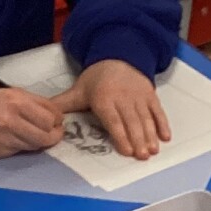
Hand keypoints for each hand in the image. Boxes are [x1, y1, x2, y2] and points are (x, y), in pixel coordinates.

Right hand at [0, 78, 65, 156]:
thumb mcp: (10, 91)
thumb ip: (32, 102)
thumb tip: (53, 113)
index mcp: (16, 101)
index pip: (49, 115)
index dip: (58, 119)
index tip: (58, 119)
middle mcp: (12, 121)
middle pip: (46, 134)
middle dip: (55, 134)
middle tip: (55, 131)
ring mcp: (7, 138)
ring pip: (36, 145)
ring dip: (42, 141)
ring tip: (41, 135)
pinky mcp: (2, 151)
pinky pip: (23, 150)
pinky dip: (27, 146)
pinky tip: (24, 139)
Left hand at [53, 60, 170, 159]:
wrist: (117, 54)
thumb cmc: (96, 79)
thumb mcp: (78, 90)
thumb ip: (63, 105)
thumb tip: (45, 118)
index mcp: (104, 98)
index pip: (113, 120)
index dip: (120, 136)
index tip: (126, 151)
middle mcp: (123, 96)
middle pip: (132, 121)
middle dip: (138, 139)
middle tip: (142, 157)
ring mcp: (138, 95)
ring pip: (145, 118)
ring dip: (150, 135)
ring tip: (153, 151)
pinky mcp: (149, 94)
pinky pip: (157, 110)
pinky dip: (162, 123)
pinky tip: (165, 137)